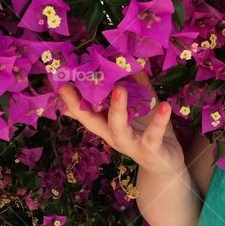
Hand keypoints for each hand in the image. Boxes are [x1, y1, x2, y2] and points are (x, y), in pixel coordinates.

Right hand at [58, 71, 186, 178]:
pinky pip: (154, 135)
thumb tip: (122, 61)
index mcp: (108, 126)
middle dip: (82, 105)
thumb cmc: (149, 131)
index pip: (85, 113)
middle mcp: (114, 136)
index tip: (58, 83)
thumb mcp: (140, 107)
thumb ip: (132, 86)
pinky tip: (164, 105)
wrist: (167, 164)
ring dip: (117, 109)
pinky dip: (159, 120)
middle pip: (94, 123)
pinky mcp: (151, 150)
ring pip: (120, 130)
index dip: (71, 100)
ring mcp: (131, 145)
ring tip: (120, 89)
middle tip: (70, 85)